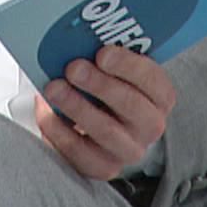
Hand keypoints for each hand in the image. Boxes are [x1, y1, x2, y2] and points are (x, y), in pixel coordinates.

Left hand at [35, 46, 177, 180]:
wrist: (93, 125)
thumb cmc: (105, 90)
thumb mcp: (113, 70)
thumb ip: (106, 56)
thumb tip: (80, 38)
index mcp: (160, 97)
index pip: (153, 80)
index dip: (129, 66)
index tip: (102, 53)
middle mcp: (150, 126)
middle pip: (131, 106)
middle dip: (100, 85)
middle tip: (74, 67)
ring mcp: (128, 150)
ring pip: (106, 131)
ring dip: (77, 106)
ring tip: (54, 88)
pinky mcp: (103, 167)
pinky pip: (81, 154)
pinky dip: (59, 131)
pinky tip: (47, 112)